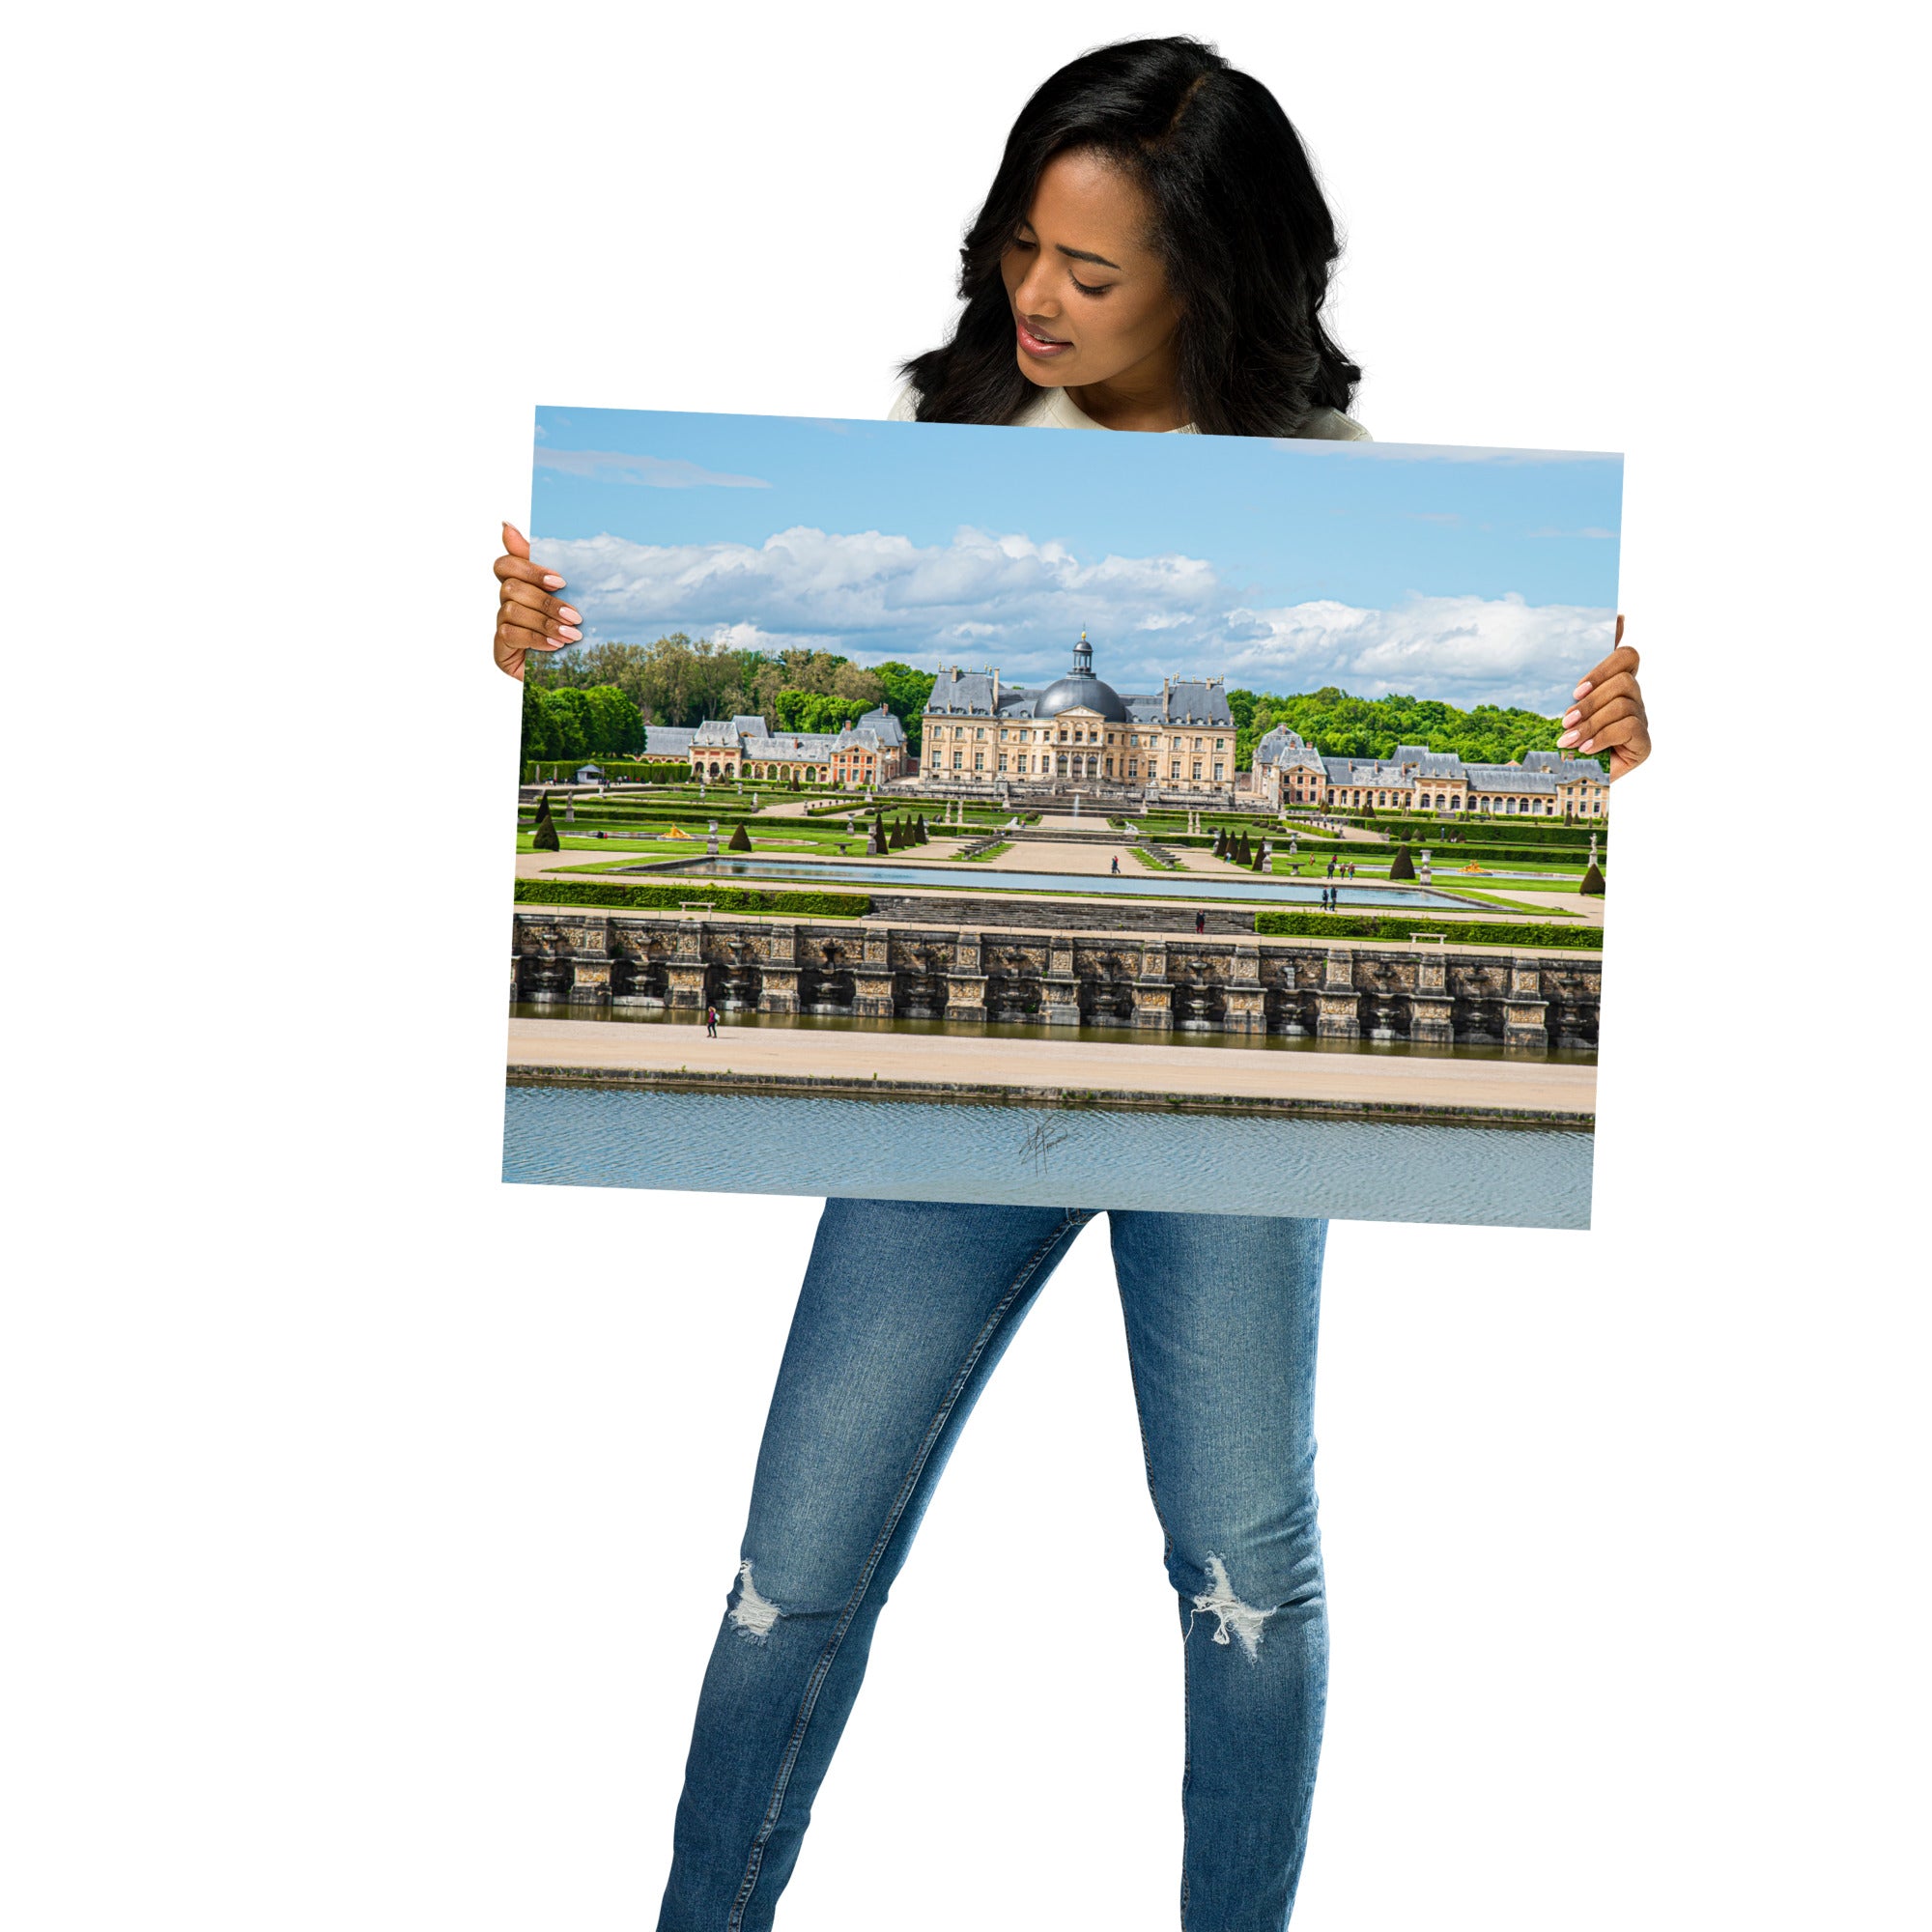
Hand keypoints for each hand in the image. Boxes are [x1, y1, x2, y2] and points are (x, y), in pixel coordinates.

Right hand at [492, 521, 579, 680]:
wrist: (580, 674)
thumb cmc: (574, 630)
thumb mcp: (568, 595)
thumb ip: (545, 563)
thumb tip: (506, 524)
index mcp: (522, 586)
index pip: (505, 565)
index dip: (530, 569)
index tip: (560, 581)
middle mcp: (507, 604)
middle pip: (510, 587)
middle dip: (546, 601)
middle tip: (576, 615)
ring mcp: (502, 627)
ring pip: (511, 610)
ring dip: (545, 622)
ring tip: (572, 635)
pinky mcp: (500, 650)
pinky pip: (509, 634)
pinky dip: (535, 638)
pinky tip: (556, 647)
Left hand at [1560, 615, 1649, 779]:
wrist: (1571, 784)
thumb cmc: (1567, 743)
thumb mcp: (1566, 709)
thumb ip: (1578, 681)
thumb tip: (1606, 630)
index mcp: (1615, 686)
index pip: (1627, 656)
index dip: (1606, 664)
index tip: (1576, 688)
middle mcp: (1633, 700)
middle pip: (1624, 680)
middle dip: (1590, 700)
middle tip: (1565, 719)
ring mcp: (1641, 720)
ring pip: (1623, 703)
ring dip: (1591, 722)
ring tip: (1568, 739)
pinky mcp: (1644, 744)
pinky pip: (1630, 726)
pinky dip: (1603, 736)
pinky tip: (1587, 749)